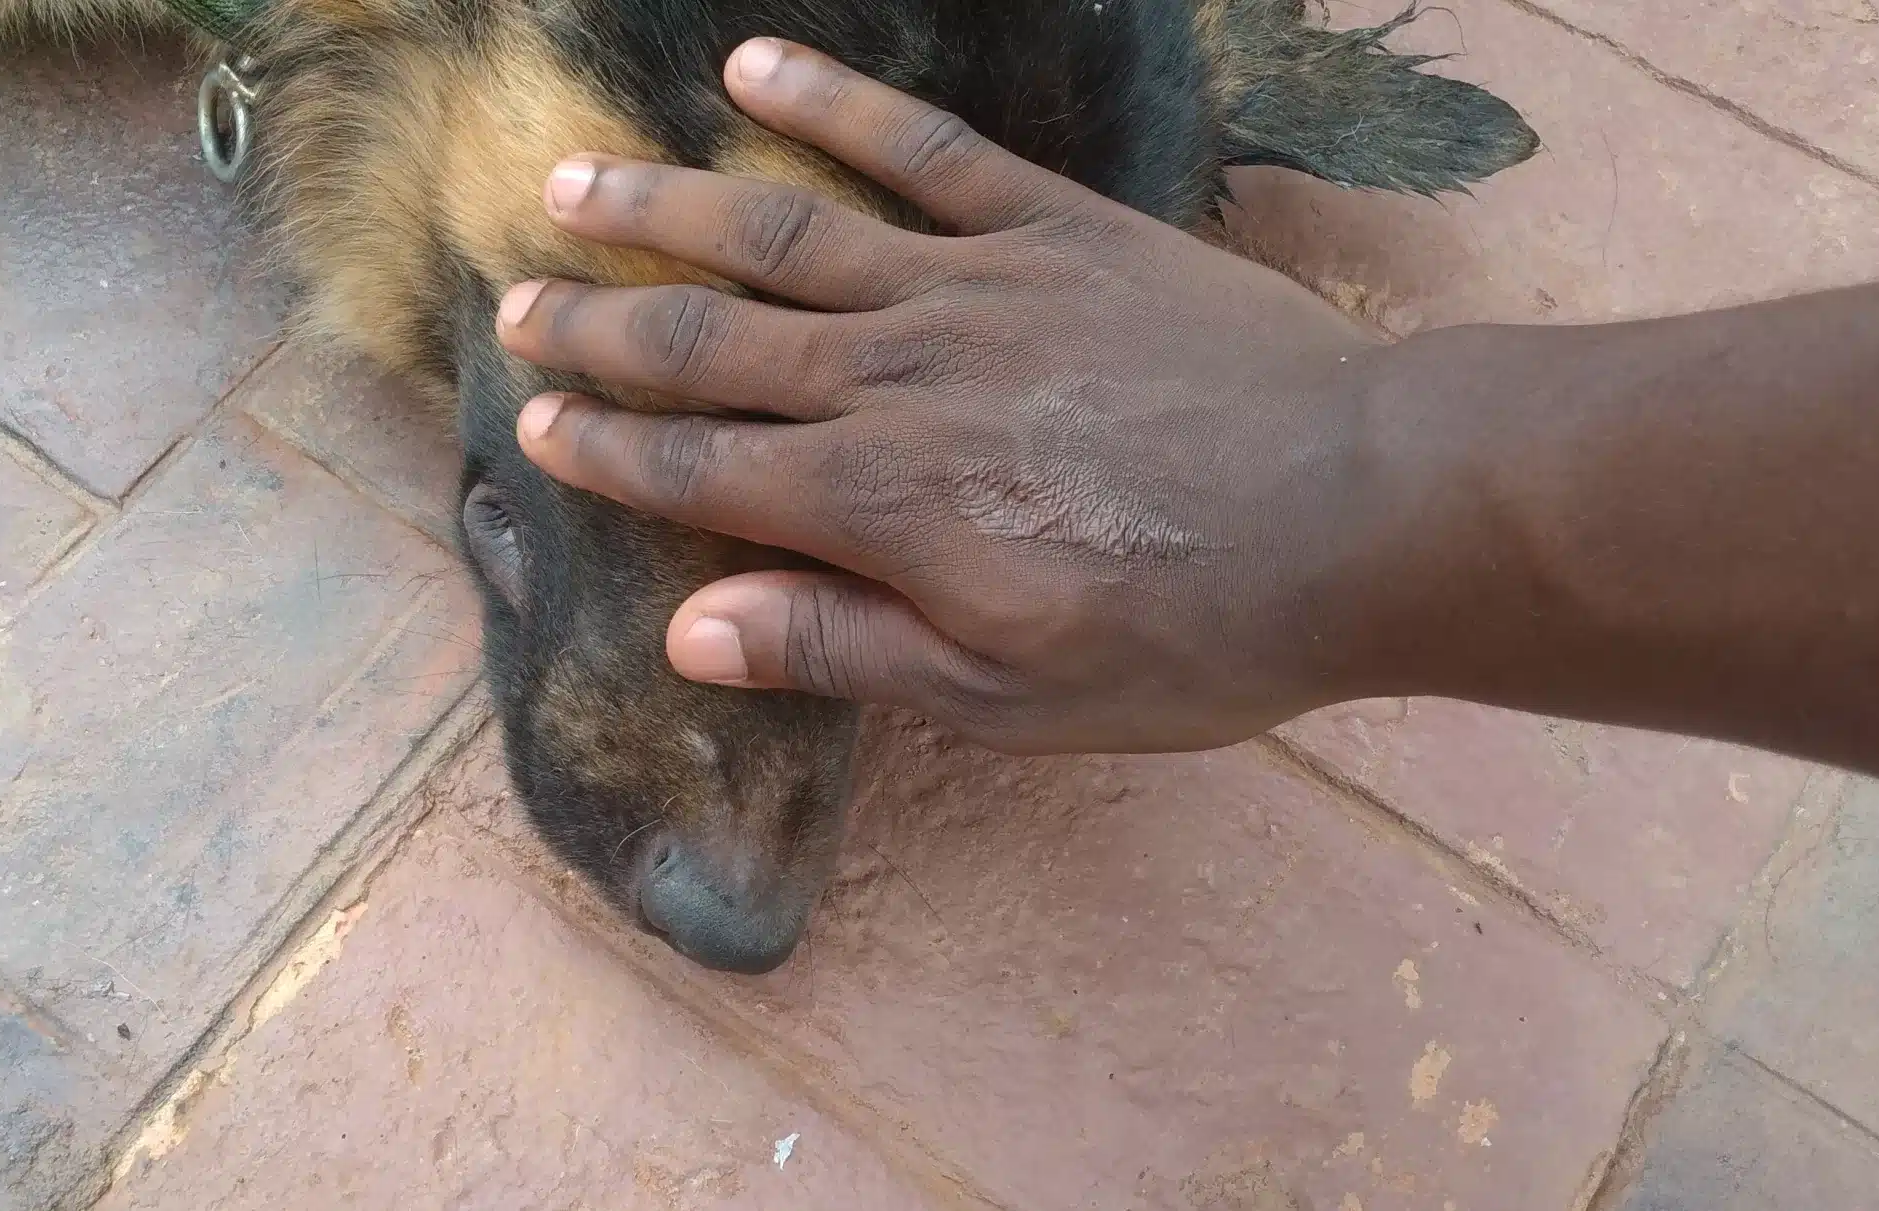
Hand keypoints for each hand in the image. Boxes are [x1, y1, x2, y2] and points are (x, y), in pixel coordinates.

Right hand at [494, 37, 1422, 754]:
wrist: (1367, 512)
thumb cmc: (1194, 628)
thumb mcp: (1009, 693)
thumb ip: (844, 648)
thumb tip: (690, 627)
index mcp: (879, 503)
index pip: (700, 467)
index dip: (607, 448)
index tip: (536, 423)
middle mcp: (899, 378)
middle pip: (712, 342)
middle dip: (602, 326)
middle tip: (512, 307)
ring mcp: (973, 287)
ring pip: (785, 233)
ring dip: (668, 207)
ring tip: (574, 180)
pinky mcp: (1054, 228)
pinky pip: (924, 150)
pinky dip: (833, 102)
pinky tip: (752, 65)